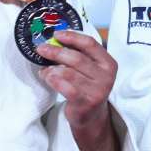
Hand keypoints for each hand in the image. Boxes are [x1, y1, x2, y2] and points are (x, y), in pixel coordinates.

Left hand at [38, 28, 119, 150]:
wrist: (91, 115)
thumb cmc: (87, 87)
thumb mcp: (90, 69)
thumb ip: (79, 54)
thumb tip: (55, 40)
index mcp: (108, 63)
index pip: (90, 43)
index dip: (72, 37)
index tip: (56, 34)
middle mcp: (106, 76)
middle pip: (76, 58)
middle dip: (56, 51)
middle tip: (41, 49)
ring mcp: (97, 90)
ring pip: (68, 72)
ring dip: (51, 68)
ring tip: (45, 68)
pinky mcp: (85, 102)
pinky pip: (65, 87)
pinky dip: (52, 79)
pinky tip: (47, 77)